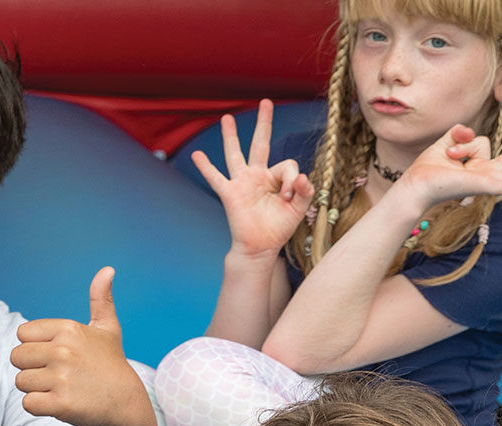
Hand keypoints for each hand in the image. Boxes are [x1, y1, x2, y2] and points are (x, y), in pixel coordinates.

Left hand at [11, 267, 151, 425]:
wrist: (125, 404)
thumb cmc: (111, 364)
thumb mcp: (108, 329)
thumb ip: (101, 299)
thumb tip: (107, 269)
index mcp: (68, 329)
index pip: (22, 334)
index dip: (34, 346)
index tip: (55, 355)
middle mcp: (63, 350)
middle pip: (16, 357)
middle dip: (31, 368)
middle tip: (55, 375)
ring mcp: (61, 377)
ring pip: (21, 381)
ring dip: (36, 389)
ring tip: (59, 389)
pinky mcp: (60, 404)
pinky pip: (28, 403)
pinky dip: (39, 407)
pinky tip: (59, 403)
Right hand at [192, 101, 312, 259]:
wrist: (260, 247)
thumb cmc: (278, 228)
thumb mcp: (299, 208)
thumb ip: (304, 191)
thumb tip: (302, 177)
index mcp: (274, 178)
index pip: (286, 165)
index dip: (291, 179)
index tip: (287, 197)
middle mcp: (257, 175)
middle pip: (259, 143)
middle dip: (264, 123)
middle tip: (266, 102)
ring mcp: (242, 183)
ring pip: (235, 154)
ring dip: (230, 136)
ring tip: (226, 118)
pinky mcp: (230, 194)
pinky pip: (216, 178)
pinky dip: (206, 167)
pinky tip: (196, 155)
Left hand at [395, 118, 501, 209]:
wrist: (414, 186)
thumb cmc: (428, 170)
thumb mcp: (445, 142)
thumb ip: (460, 132)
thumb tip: (470, 130)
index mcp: (479, 166)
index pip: (484, 143)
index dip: (465, 138)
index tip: (448, 148)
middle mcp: (486, 174)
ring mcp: (486, 181)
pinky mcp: (481, 186)